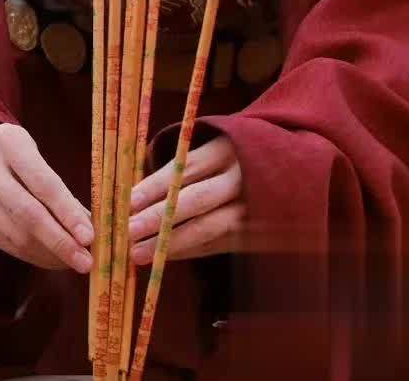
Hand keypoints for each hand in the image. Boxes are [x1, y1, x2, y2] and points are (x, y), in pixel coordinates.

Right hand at [0, 122, 92, 271]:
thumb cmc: (2, 152)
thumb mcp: (27, 152)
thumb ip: (53, 184)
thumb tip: (85, 224)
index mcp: (8, 144)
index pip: (43, 184)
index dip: (68, 213)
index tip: (90, 236)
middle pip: (28, 215)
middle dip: (60, 242)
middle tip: (86, 262)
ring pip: (17, 236)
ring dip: (49, 254)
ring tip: (73, 261)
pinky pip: (4, 245)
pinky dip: (31, 256)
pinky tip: (49, 259)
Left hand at [124, 134, 243, 264]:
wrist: (279, 172)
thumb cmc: (226, 161)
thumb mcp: (208, 151)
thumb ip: (176, 170)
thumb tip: (131, 198)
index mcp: (224, 150)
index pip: (185, 168)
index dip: (156, 185)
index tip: (128, 201)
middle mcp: (240, 178)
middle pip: (196, 200)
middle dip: (160, 218)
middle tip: (128, 231)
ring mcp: (251, 207)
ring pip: (208, 228)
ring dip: (171, 242)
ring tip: (139, 253)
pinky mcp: (256, 232)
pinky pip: (217, 244)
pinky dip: (188, 251)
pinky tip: (163, 257)